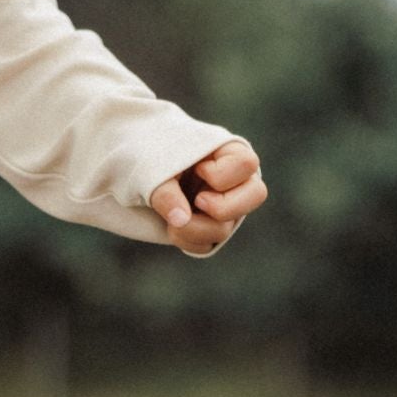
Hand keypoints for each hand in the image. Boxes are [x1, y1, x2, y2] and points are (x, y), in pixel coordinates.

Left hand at [149, 138, 266, 255]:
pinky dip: (186, 240)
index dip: (220, 174)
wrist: (139, 168)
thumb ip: (166, 189)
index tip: (197, 169)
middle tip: (198, 200)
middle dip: (222, 207)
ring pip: (225, 228)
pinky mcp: (212, 228)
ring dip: (192, 227)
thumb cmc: (152, 155)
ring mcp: (227, 207)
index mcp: (229, 152)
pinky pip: (207, 244)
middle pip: (256, 195)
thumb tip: (181, 220)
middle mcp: (236, 180)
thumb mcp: (153, 164)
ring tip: (170, 218)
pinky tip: (171, 227)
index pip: (246, 164)